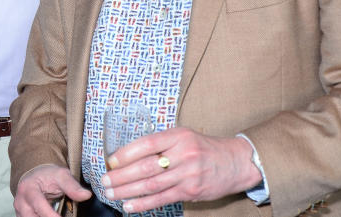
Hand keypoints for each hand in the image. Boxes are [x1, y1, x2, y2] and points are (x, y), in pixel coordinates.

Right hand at [14, 164, 91, 216]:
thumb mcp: (61, 175)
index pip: (39, 205)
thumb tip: (86, 195)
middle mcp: (20, 202)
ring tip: (60, 216)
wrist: (35, 175)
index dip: (51, 215)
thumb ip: (72, 186)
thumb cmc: (48, 175)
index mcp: (28, 189)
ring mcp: (20, 211)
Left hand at [101, 127, 260, 212]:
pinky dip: (144, 204)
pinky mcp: (191, 191)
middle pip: (146, 166)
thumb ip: (161, 144)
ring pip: (151, 184)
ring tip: (112, 193)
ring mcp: (188, 174)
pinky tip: (129, 205)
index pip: (147, 143)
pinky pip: (163, 198)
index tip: (110, 161)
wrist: (236, 162)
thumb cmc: (204, 148)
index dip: (126, 153)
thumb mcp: (184, 137)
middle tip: (105, 181)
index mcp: (178, 136)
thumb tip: (128, 156)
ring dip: (128, 191)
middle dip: (121, 176)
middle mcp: (183, 154)